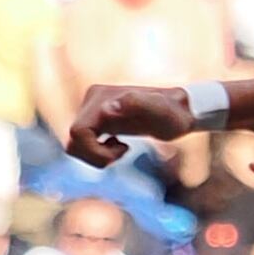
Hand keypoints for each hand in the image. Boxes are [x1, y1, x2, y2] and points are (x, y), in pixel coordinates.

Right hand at [67, 82, 192, 167]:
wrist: (180, 110)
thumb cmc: (173, 113)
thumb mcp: (161, 111)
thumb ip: (137, 104)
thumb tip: (106, 109)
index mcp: (100, 98)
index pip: (78, 132)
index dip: (94, 151)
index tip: (124, 150)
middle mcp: (92, 101)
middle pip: (73, 140)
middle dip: (95, 156)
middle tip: (122, 152)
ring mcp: (93, 110)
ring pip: (74, 143)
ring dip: (95, 156)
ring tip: (121, 150)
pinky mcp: (98, 119)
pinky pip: (83, 143)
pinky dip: (97, 152)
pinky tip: (120, 145)